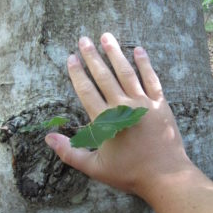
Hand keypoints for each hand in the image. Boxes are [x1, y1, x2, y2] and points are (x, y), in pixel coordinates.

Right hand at [45, 32, 191, 200]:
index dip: (77, 73)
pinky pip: (152, 79)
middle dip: (92, 57)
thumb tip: (47, 138)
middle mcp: (122, 106)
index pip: (86, 90)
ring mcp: (142, 102)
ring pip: (126, 73)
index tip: (71, 57)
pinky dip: (145, 64)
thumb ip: (69, 152)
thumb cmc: (128, 173)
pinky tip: (139, 50)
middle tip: (84, 39)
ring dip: (115, 54)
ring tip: (106, 37)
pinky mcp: (159, 103)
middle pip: (104, 76)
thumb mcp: (94, 168)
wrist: (164, 176)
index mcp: (105, 120)